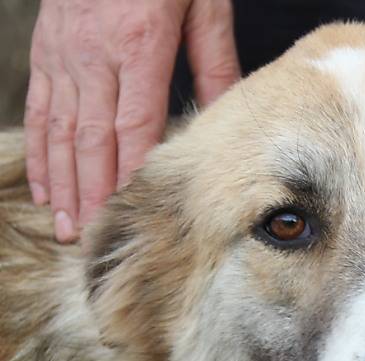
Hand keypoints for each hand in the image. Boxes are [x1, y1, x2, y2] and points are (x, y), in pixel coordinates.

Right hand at [24, 0, 239, 242]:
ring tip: (65, 223)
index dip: (128, 175)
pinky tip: (45, 181)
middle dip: (90, 193)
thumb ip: (214, 61)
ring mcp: (64, 52)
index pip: (132, 126)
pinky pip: (40, 107)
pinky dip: (41, 148)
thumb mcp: (204, 6)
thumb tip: (229, 113)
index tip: (129, 215)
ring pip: (59, 128)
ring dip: (61, 180)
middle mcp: (93, 54)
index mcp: (138, 45)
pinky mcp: (48, 49)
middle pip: (91, 139)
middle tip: (89, 238)